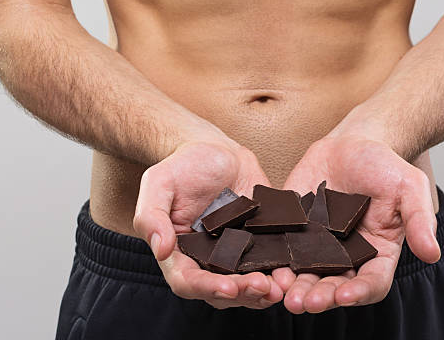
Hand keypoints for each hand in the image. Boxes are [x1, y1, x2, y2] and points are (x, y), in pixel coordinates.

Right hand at [133, 139, 283, 308]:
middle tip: (263, 286)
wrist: (216, 149)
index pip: (188, 282)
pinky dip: (280, 273)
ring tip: (280, 286)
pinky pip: (270, 264)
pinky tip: (291, 272)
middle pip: (223, 291)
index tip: (229, 287)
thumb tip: (161, 250)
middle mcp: (207, 261)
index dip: (208, 288)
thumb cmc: (182, 166)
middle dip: (243, 293)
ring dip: (264, 291)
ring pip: (248, 285)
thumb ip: (151, 217)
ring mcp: (235, 254)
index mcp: (179, 252)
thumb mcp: (158, 183)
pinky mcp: (259, 243)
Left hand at [278, 135, 440, 312]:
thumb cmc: (385, 166)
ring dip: (293, 285)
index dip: (359, 292)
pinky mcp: (293, 229)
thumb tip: (431, 253)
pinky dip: (273, 259)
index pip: (371, 282)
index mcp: (377, 252)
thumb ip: (420, 220)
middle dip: (319, 295)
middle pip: (334, 285)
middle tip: (304, 302)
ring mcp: (317, 244)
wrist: (352, 143)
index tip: (344, 295)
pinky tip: (264, 263)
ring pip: (305, 273)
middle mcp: (347, 255)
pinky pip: (282, 248)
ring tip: (281, 289)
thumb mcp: (409, 187)